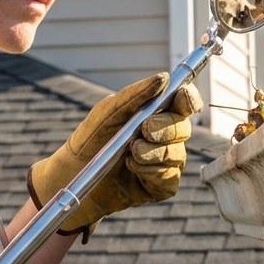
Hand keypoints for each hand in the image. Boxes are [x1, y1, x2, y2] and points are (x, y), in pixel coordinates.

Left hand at [28, 72, 201, 237]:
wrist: (74, 175)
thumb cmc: (91, 138)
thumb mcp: (108, 111)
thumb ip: (135, 94)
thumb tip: (164, 78)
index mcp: (157, 113)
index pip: (184, 102)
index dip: (189, 99)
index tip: (183, 97)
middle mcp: (166, 137)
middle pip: (183, 128)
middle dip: (164, 128)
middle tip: (143, 130)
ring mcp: (165, 162)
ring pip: (176, 154)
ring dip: (151, 152)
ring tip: (128, 153)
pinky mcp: (161, 185)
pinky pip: (168, 177)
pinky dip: (149, 172)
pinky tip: (131, 168)